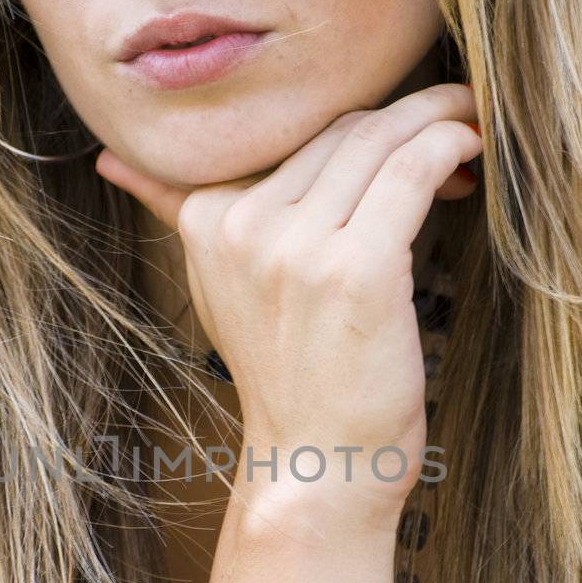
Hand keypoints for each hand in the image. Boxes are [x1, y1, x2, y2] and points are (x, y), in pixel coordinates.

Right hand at [96, 83, 480, 516]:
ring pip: (378, 141)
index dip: (354, 122)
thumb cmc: (288, 378)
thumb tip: (111, 159)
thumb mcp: (216, 287)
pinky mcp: (358, 270)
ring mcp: (298, 249)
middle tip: (451, 122)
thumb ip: (173, 210)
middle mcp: (243, 226)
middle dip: (405, 115)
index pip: (293, 132)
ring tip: (468, 131)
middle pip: (340, 129)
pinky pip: (411, 172)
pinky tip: (471, 150)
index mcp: (206, 220)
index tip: (399, 132)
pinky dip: (449, 145)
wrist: (315, 467)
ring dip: (437, 120)